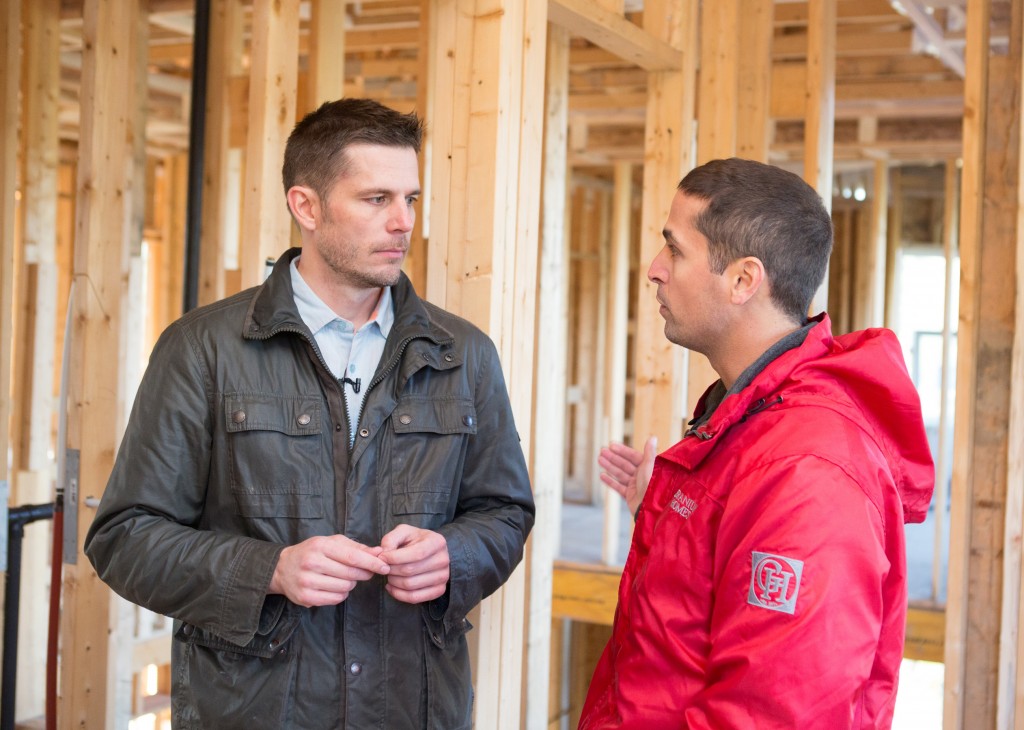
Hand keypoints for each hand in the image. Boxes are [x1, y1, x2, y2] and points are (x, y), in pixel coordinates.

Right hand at [269, 534, 389, 606]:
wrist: (282, 568)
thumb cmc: (313, 552)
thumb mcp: (332, 543)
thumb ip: (356, 547)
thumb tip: (379, 552)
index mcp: (320, 546)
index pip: (352, 557)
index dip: (371, 563)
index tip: (385, 567)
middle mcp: (312, 563)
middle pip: (350, 574)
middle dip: (363, 574)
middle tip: (366, 572)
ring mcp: (307, 582)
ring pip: (345, 588)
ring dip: (351, 584)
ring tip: (344, 578)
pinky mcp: (305, 598)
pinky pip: (335, 599)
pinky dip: (341, 594)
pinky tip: (336, 586)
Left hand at [379, 524, 450, 603]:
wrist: (430, 551)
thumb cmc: (415, 541)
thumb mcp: (403, 532)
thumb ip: (391, 539)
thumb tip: (383, 554)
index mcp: (437, 542)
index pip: (416, 553)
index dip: (395, 557)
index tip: (382, 557)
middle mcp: (443, 560)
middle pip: (410, 570)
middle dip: (391, 570)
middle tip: (384, 567)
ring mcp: (443, 577)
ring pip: (410, 585)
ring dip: (393, 582)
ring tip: (389, 574)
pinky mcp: (439, 590)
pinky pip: (414, 598)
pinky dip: (398, 594)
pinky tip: (391, 587)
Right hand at [598, 436, 656, 515]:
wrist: (650, 508)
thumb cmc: (652, 486)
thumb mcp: (650, 467)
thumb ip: (649, 452)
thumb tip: (653, 437)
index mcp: (647, 468)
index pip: (633, 456)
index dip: (622, 450)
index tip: (611, 445)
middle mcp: (641, 476)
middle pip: (624, 464)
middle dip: (613, 457)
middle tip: (601, 451)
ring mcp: (635, 486)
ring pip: (620, 474)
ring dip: (609, 466)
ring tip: (599, 460)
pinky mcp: (629, 495)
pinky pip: (618, 487)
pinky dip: (610, 481)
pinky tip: (602, 475)